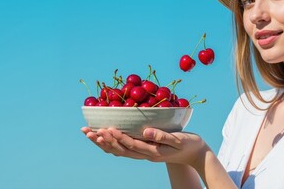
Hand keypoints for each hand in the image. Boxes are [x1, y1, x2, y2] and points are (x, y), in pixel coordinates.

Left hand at [81, 127, 207, 166]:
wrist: (195, 154)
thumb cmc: (189, 144)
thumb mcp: (178, 139)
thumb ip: (162, 136)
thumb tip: (145, 131)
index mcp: (153, 151)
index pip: (131, 144)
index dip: (118, 137)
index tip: (106, 129)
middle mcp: (145, 155)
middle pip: (120, 150)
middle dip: (103, 140)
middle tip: (88, 131)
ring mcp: (144, 154)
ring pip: (119, 151)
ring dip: (104, 143)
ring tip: (89, 134)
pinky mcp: (144, 151)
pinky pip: (124, 150)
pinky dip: (112, 145)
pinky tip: (104, 140)